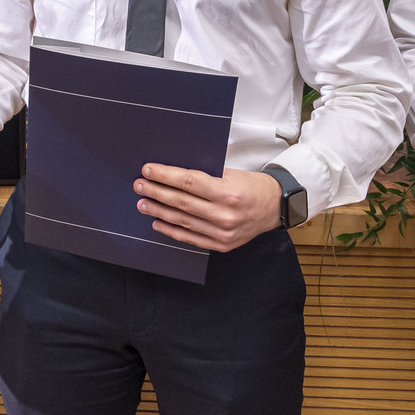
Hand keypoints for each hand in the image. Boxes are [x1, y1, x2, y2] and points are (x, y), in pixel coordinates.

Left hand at [134, 164, 282, 251]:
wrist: (274, 208)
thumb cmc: (251, 186)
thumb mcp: (230, 174)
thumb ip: (204, 175)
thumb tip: (172, 172)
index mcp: (227, 193)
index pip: (188, 182)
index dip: (165, 175)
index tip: (148, 170)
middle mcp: (224, 215)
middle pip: (182, 202)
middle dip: (157, 192)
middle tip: (139, 185)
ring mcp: (222, 233)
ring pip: (183, 221)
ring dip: (159, 211)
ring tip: (143, 203)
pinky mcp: (221, 245)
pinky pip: (190, 237)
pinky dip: (172, 230)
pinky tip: (158, 222)